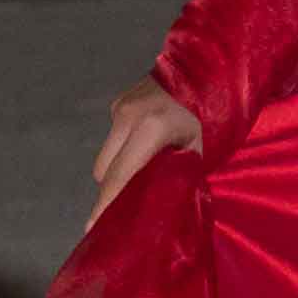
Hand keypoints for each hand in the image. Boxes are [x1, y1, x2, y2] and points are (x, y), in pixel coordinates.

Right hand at [88, 75, 201, 228]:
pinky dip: (123, 146)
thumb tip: (160, 205)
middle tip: (125, 201)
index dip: (105, 204)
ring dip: (117, 166)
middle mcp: (128, 117)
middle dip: (111, 188)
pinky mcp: (118, 102)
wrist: (201, 71)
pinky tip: (143, 144)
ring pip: (105, 154)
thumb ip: (175, 175)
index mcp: (150, 130)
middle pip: (103, 170)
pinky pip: (113, 135)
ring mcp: (120, 107)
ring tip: (141, 170)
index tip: (91, 227)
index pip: (118, 176)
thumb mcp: (195, 149)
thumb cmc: (206, 115)